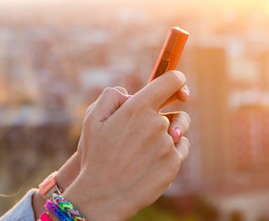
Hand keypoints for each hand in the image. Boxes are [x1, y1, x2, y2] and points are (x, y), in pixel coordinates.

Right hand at [61, 71, 190, 220]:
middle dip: (162, 114)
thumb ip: (111, 97)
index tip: (177, 82)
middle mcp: (157, 124)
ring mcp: (168, 144)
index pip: (170, 82)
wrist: (104, 194)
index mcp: (137, 109)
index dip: (176, 79)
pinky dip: (171, 149)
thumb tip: (129, 93)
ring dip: (168, 131)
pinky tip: (151, 158)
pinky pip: (181, 147)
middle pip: (175, 109)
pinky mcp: (174, 163)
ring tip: (146, 144)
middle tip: (146, 125)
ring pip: (178, 129)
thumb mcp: (92, 120)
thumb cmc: (96, 155)